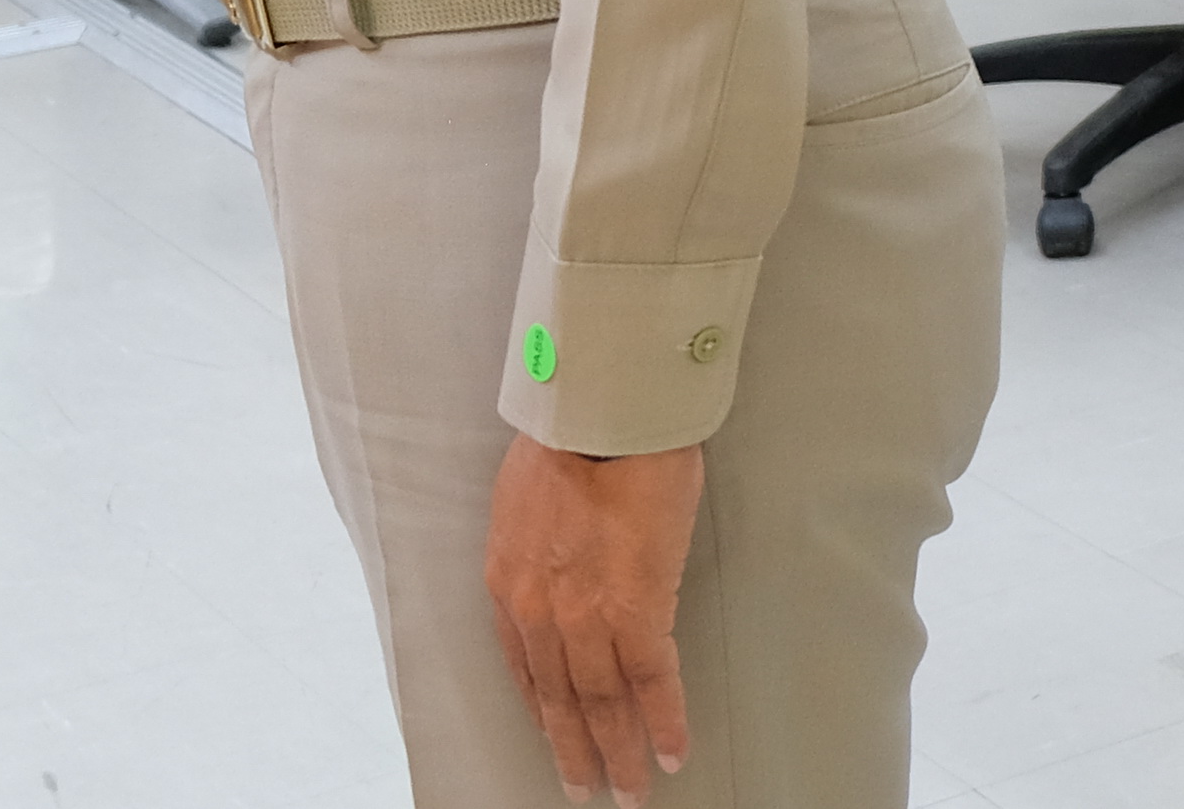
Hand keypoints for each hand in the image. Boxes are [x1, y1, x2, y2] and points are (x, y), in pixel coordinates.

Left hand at [486, 436, 705, 804]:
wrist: (603, 412)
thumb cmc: (578, 433)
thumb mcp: (532, 494)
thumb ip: (542, 539)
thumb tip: (570, 551)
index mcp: (510, 581)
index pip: (524, 666)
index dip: (544, 708)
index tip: (555, 735)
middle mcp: (537, 610)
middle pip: (560, 698)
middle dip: (576, 750)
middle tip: (589, 789)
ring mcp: (584, 616)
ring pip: (602, 703)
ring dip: (618, 753)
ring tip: (633, 788)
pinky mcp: (635, 609)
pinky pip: (652, 682)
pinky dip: (664, 723)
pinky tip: (673, 752)